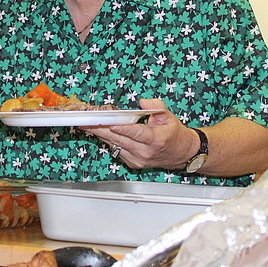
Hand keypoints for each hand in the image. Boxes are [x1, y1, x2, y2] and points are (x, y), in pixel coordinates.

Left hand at [82, 99, 197, 169]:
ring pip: (115, 145)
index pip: (136, 133)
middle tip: (86, 121)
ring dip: (100, 134)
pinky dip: (109, 140)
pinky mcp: (132, 163)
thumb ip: (156, 106)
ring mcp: (138, 159)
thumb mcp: (169, 116)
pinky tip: (100, 132)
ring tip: (87, 124)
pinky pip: (117, 149)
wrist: (181, 154)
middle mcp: (145, 152)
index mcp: (155, 140)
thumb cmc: (174, 134)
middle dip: (101, 129)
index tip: (109, 123)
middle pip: (119, 139)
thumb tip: (143, 103)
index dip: (122, 128)